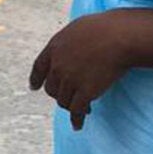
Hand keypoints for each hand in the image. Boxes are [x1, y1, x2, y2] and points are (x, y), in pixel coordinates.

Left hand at [29, 10, 134, 130]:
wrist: (118, 36)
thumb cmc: (103, 28)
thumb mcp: (76, 29)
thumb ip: (69, 43)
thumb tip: (72, 50)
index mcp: (54, 47)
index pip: (39, 67)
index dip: (36, 79)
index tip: (34, 87)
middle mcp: (58, 65)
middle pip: (51, 88)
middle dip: (59, 94)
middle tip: (70, 97)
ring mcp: (70, 79)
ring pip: (63, 101)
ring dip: (71, 105)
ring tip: (83, 107)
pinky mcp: (85, 92)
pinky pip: (76, 110)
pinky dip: (77, 119)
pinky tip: (78, 125)